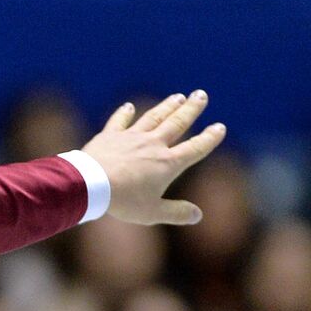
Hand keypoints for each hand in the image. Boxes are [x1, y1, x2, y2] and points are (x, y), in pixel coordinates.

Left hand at [81, 90, 226, 225]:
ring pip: (153, 117)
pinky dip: (125, 113)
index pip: (195, 148)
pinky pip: (119, 121)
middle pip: (177, 123)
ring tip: (178, 96)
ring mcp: (131, 137)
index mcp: (168, 163)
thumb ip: (176, 213)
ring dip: (167, 106)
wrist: (91, 184)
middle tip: (201, 95)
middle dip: (191, 109)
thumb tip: (198, 215)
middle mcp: (153, 145)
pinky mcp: (110, 136)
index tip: (219, 127)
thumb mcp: (152, 213)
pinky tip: (129, 106)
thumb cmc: (122, 201)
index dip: (209, 138)